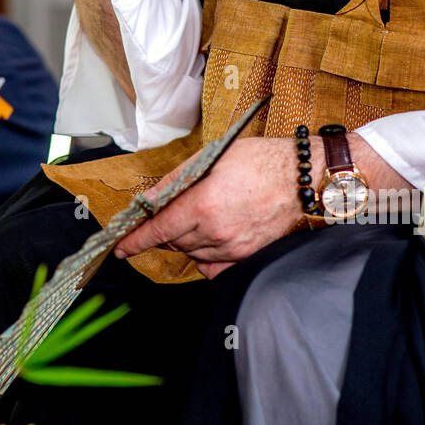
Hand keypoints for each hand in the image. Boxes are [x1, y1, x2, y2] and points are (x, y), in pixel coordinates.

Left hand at [114, 138, 300, 279]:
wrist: (302, 178)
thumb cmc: (261, 161)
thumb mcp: (213, 157)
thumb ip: (177, 180)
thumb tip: (150, 199)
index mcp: (204, 203)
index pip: (158, 229)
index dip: (136, 239)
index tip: (121, 247)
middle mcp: (216, 231)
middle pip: (173, 241)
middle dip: (163, 229)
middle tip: (168, 213)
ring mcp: (232, 247)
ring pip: (190, 253)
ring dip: (183, 239)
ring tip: (196, 216)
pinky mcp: (246, 256)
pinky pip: (212, 267)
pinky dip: (203, 256)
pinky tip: (207, 240)